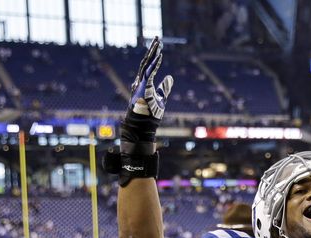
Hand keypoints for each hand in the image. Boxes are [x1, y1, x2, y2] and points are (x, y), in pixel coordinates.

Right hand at [121, 37, 172, 152]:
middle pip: (146, 61)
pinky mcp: (143, 88)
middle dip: (152, 49)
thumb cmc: (150, 114)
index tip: (160, 46)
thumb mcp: (161, 98)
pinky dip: (154, 64)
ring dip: (153, 53)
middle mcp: (140, 81)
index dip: (154, 55)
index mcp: (144, 83)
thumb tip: (170, 77)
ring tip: (158, 43)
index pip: (149, 66)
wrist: (143, 125)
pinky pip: (149, 73)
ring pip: (146, 64)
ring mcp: (140, 84)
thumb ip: (165, 87)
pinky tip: (160, 56)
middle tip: (158, 38)